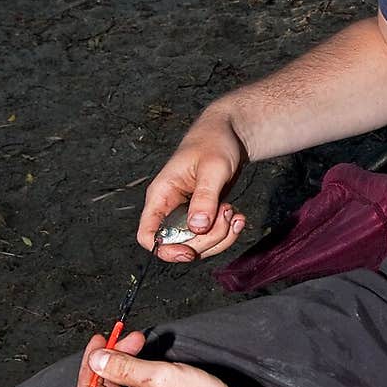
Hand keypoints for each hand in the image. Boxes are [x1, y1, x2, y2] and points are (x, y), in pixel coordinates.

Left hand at [77, 332, 253, 386]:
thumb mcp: (161, 378)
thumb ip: (123, 366)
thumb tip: (97, 358)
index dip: (92, 361)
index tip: (101, 339)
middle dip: (116, 360)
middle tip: (132, 338)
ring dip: (131, 370)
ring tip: (147, 350)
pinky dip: (142, 384)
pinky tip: (155, 369)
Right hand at [137, 102, 247, 261]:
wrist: (229, 134)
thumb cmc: (215, 142)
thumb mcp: (213, 168)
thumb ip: (205, 197)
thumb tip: (197, 228)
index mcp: (161, 195)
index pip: (148, 235)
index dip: (165, 250)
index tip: (190, 252)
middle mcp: (170, 209)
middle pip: (179, 245)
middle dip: (207, 240)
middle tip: (227, 212)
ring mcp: (187, 215)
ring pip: (198, 245)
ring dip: (221, 237)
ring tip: (234, 212)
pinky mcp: (203, 217)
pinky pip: (212, 238)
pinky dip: (228, 233)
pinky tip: (239, 217)